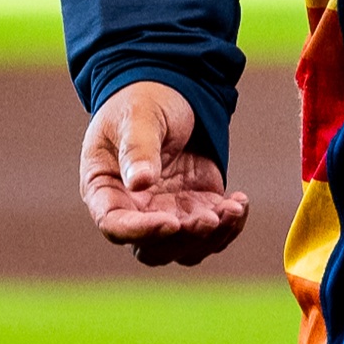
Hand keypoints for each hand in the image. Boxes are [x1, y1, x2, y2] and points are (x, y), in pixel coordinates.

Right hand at [79, 81, 249, 266]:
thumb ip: (138, 148)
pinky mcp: (195, 207)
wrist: (170, 95)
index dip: (141, 231)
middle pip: (153, 249)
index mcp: (104, 189)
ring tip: (232, 208)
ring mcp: (165, 213)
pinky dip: (230, 224)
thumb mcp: (137, 117)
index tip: (171, 222)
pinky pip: (213, 232)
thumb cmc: (142, 103)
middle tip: (210, 218)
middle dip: (184, 239)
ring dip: (212, 237)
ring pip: (186, 248)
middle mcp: (133, 210)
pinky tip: (239, 202)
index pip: (115, 225)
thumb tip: (140, 182)